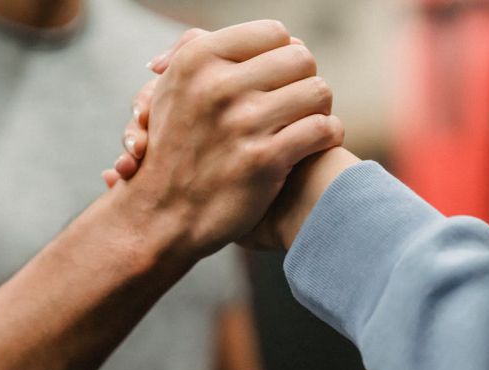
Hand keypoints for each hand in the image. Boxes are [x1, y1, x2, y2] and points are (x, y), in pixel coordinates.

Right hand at [106, 24, 344, 250]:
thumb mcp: (171, 90)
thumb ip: (200, 50)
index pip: (273, 33)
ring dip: (319, 109)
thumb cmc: (174, 150)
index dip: (282, 55)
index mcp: (197, 60)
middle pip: (301, 58)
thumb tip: (244, 34)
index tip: (278, 79)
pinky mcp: (263, 160)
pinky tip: (313, 144)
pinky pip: (323, 129)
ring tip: (306, 123)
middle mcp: (218, 86)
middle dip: (303, 80)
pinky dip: (328, 136)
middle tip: (296, 102)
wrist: (160, 216)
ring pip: (318, 91)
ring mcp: (242, 123)